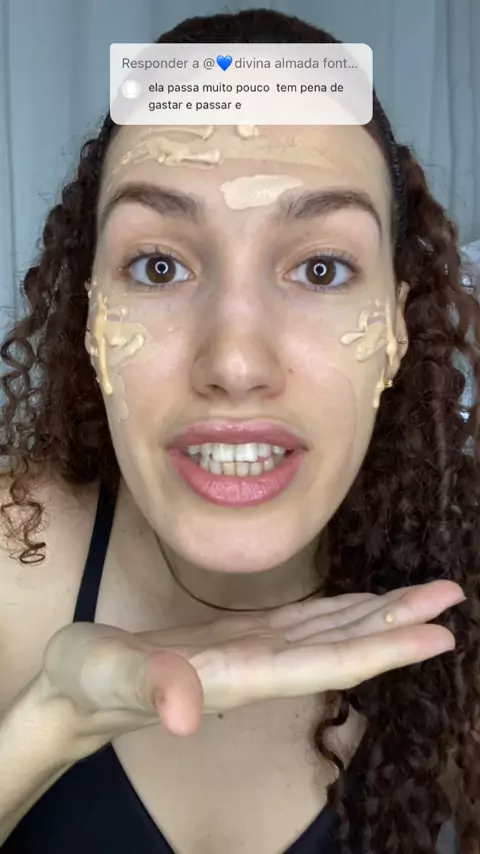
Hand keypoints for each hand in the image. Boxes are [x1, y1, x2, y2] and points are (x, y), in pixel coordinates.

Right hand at [39, 579, 462, 757]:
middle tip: (451, 598)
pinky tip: (361, 606)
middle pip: (343, 649)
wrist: (76, 691)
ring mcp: (252, 654)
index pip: (328, 665)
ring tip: (423, 597)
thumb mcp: (104, 672)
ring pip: (329, 634)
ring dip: (378, 615)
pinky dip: (339, 612)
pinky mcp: (239, 641)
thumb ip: (146, 685)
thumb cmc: (86, 680)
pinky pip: (303, 623)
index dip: (385, 650)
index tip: (439, 634)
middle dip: (400, 626)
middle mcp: (258, 668)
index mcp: (238, 675)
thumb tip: (184, 712)